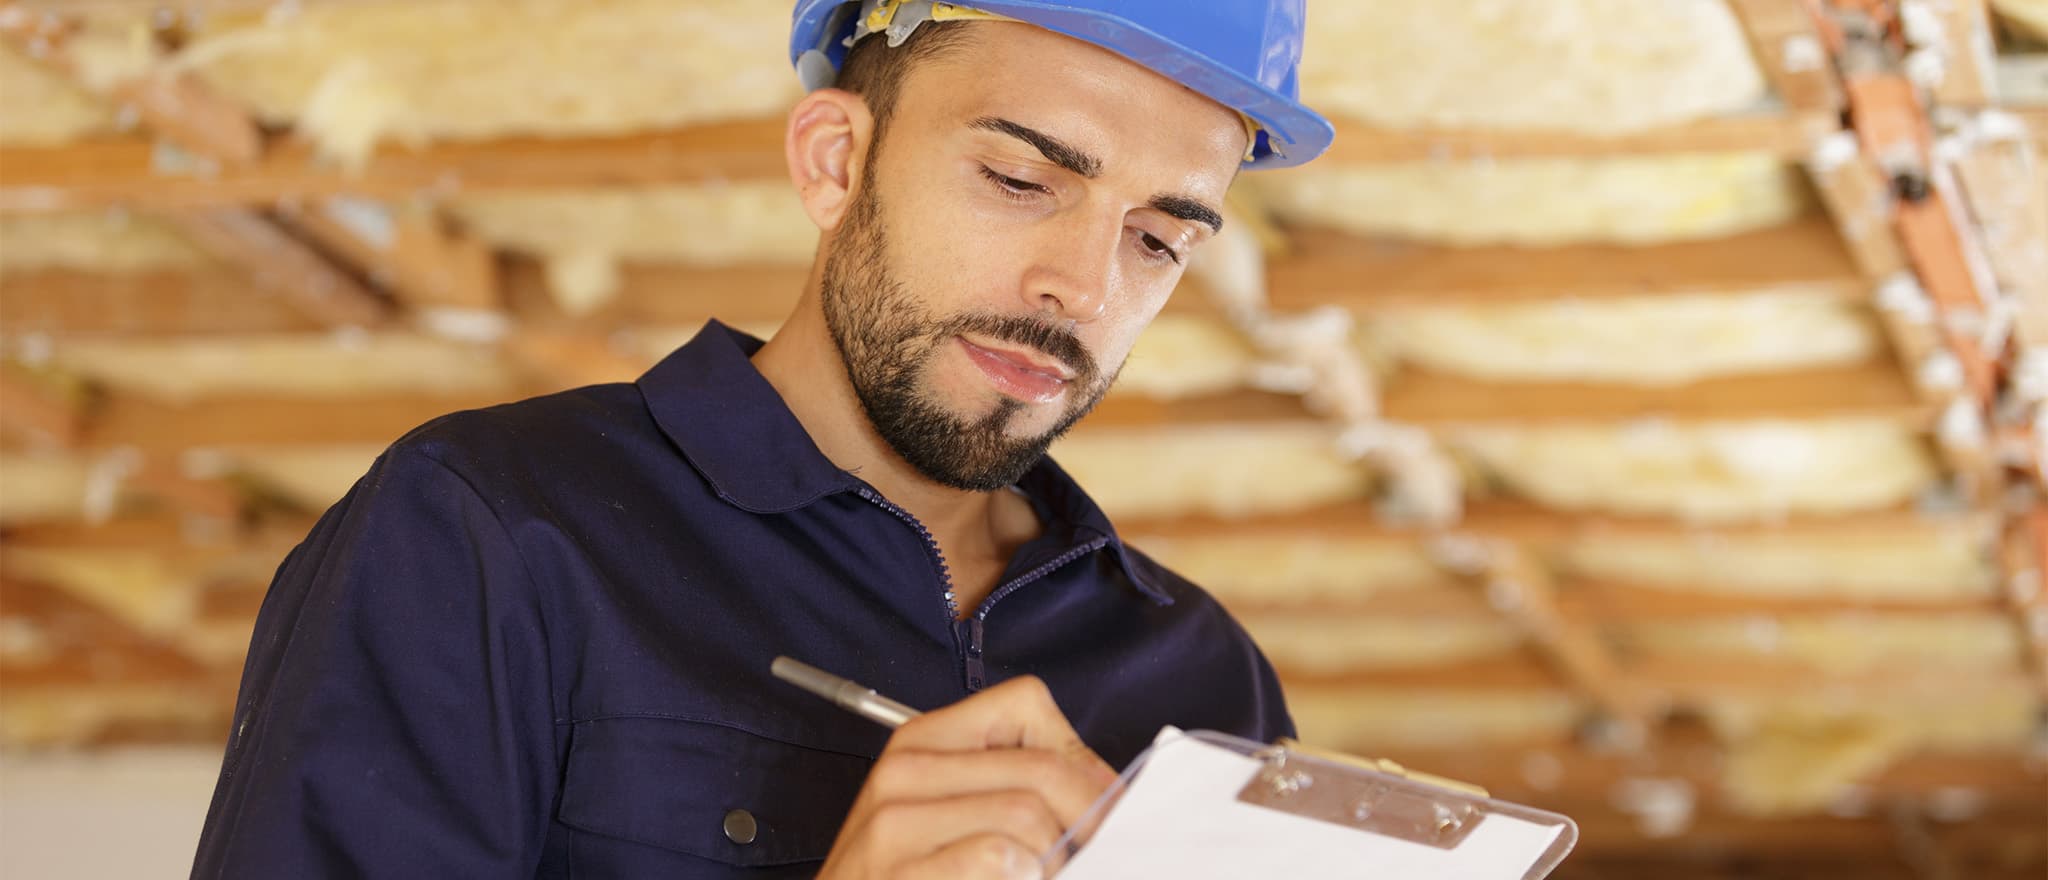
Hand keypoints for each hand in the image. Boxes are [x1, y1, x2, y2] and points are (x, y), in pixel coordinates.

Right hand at [816, 676, 1116, 879]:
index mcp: (921, 740)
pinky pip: (997, 858)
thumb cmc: (904, 874)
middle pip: (1041, 770)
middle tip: (1083, 854)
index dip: (1077, 756)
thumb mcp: (946, 812)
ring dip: (1049, 862)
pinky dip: (1021, 878)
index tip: (1092, 803)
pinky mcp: (900, 872)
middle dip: (1083, 820)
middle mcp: (903, 770)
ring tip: (1034, 874)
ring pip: (1027, 818)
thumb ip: (1012, 784)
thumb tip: (1106, 790)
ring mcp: (894, 824)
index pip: (1027, 702)